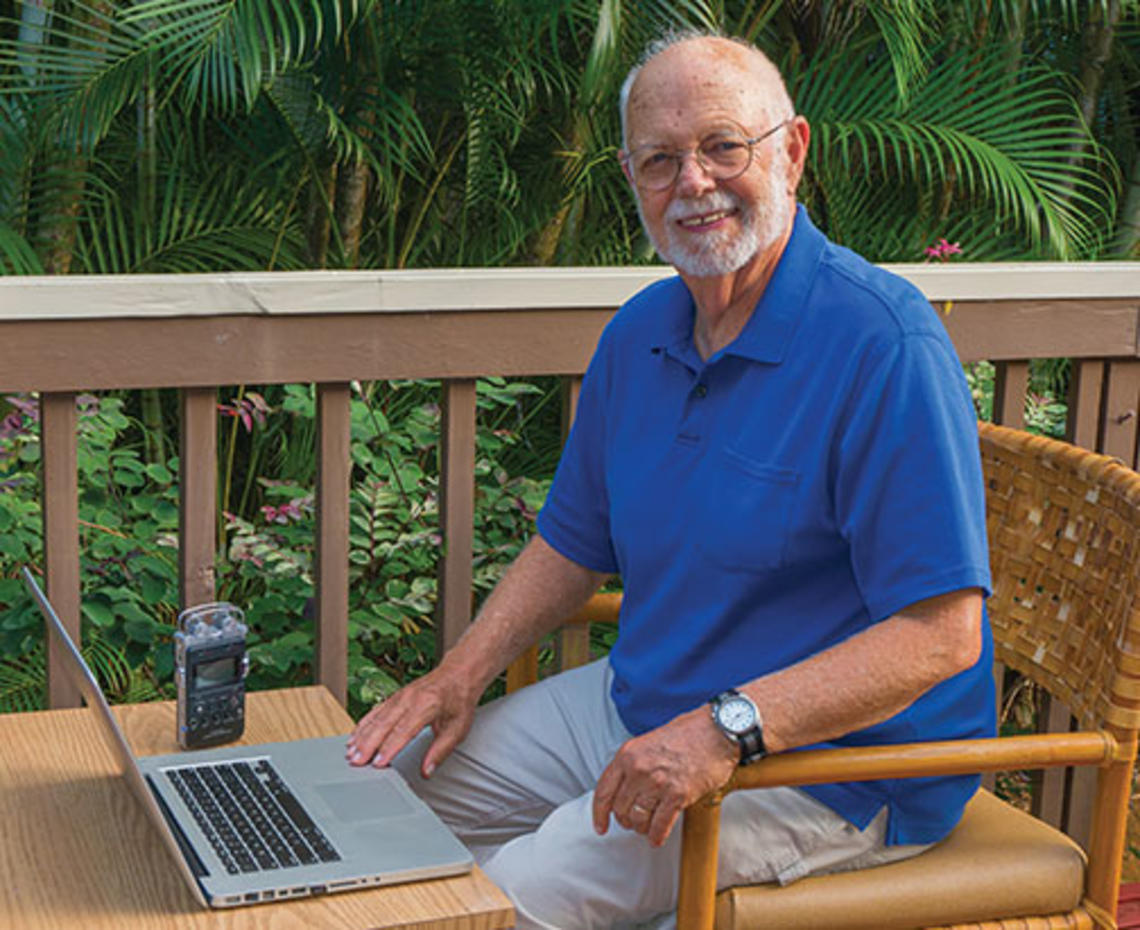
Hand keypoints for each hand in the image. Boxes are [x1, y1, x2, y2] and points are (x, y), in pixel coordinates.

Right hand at [345, 665, 476, 777]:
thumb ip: (441, 751)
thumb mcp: (458, 728)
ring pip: (376, 717)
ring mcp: (400, 696)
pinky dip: (363, 724)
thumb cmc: (459, 700)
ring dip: (362, 736)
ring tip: (351, 753)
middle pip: (384, 724)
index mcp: (427, 705)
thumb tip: (427, 772)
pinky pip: (375, 711)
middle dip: (368, 745)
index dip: (389, 748)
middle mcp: (410, 699)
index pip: (404, 730)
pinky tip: (355, 737)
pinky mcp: (395, 696)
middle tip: (356, 762)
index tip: (378, 763)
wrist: (459, 673)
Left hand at [592, 706, 737, 846]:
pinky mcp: (678, 795)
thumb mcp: (649, 741)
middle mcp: (638, 769)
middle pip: (620, 809)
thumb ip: (634, 763)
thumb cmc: (688, 733)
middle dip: (626, 820)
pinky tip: (657, 838)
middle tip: (633, 822)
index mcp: (628, 754)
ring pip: (638, 819)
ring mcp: (658, 783)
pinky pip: (660, 825)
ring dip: (641, 828)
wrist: (717, 731)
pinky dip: (656, 836)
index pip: (604, 791)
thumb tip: (624, 789)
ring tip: (647, 828)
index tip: (600, 826)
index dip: (599, 814)